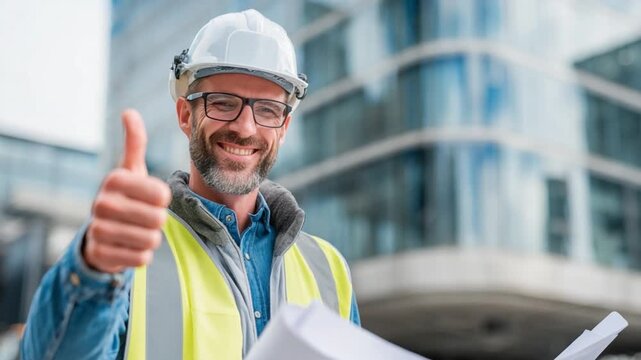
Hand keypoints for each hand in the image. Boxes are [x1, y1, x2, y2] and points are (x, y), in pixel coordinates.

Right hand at [83, 109, 171, 272]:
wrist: (101, 232)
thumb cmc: (125, 196)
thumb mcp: (131, 170)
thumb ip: (135, 143)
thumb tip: (129, 112)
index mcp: (115, 179)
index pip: (163, 194)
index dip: (162, 200)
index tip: (149, 198)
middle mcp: (102, 203)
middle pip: (159, 218)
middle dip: (158, 220)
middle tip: (143, 216)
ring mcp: (99, 229)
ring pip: (152, 239)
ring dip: (151, 237)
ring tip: (137, 230)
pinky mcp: (102, 253)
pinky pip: (142, 258)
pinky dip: (143, 254)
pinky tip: (129, 245)